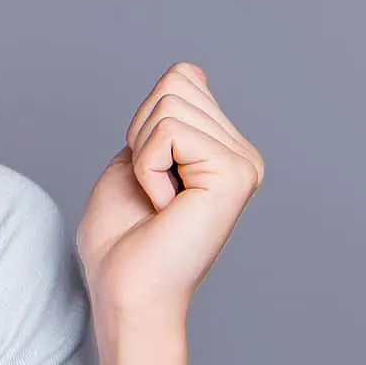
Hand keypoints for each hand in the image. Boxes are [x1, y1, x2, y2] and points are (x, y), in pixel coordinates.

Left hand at [75, 61, 265, 325]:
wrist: (126, 291)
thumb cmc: (121, 239)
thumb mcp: (134, 158)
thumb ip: (162, 118)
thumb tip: (191, 73)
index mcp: (221, 149)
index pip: (181, 79)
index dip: (144, 120)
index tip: (147, 172)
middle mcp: (242, 155)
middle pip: (176, 83)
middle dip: (142, 132)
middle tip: (151, 188)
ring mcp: (244, 164)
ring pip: (170, 103)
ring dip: (144, 153)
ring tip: (159, 199)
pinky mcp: (235, 175)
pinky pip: (169, 132)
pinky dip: (148, 167)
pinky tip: (165, 207)